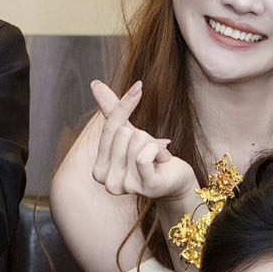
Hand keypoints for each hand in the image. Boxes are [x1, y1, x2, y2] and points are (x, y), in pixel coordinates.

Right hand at [81, 80, 197, 207]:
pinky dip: (159, 151)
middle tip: (151, 152)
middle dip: (144, 136)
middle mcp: (107, 182)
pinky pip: (143, 156)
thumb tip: (95, 84)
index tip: (139, 87)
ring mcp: (125, 187)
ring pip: (136, 141)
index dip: (125, 105)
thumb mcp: (130, 133)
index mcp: (99, 170)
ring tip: (157, 159)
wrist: (177, 180)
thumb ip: (111, 111)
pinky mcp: (145, 188)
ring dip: (154, 145)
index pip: (110, 127)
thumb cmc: (151, 158)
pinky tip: (163, 161)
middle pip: (124, 133)